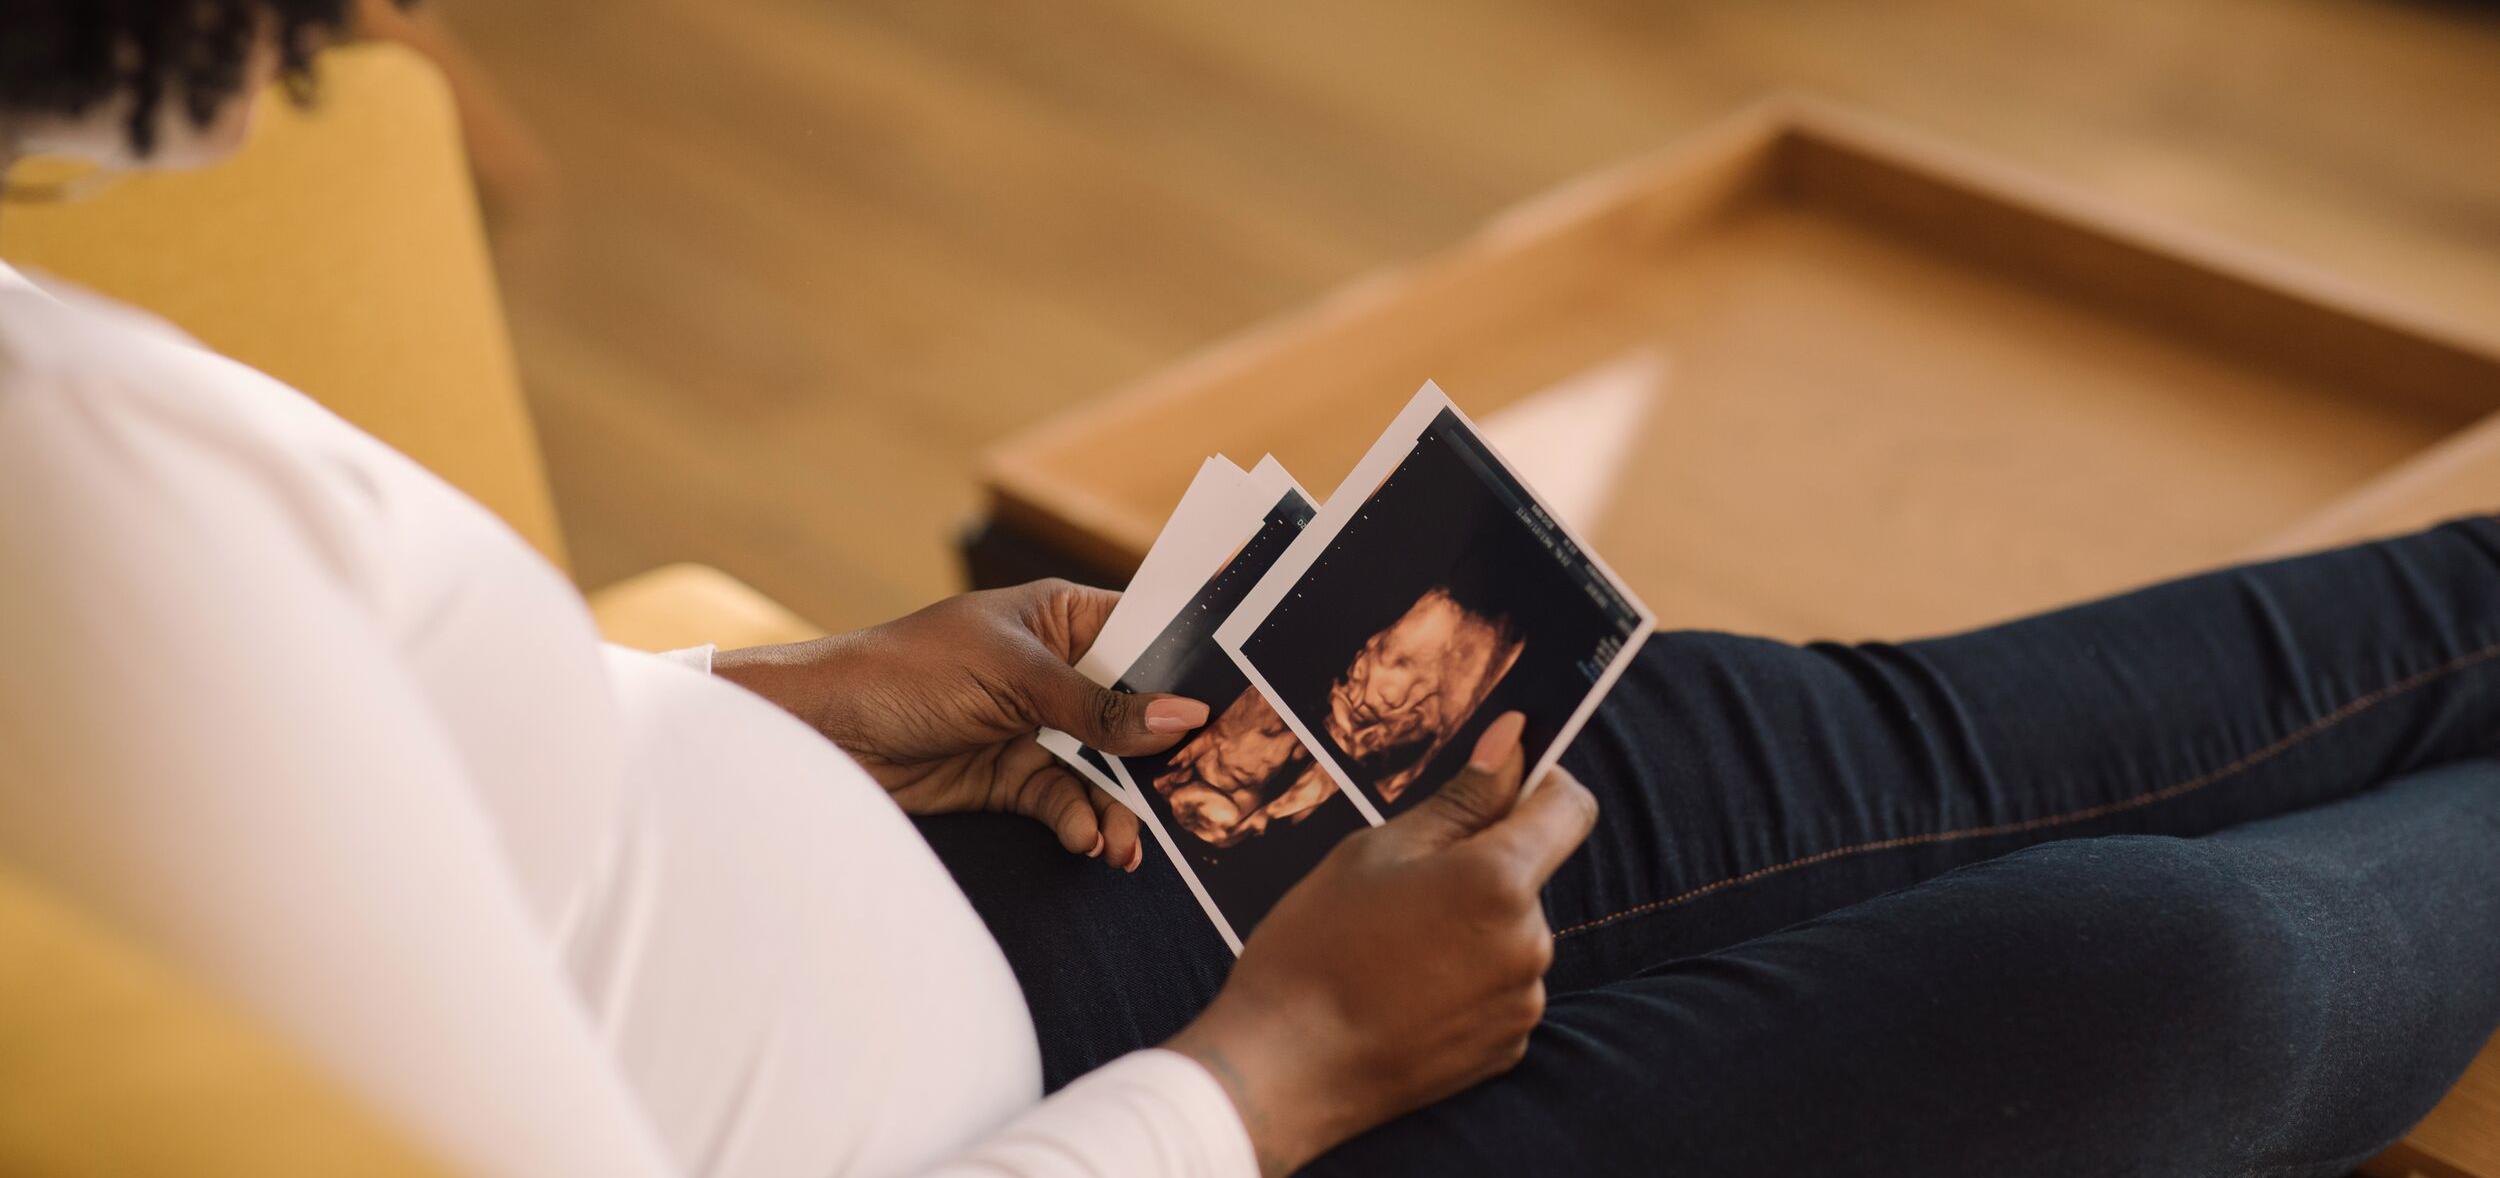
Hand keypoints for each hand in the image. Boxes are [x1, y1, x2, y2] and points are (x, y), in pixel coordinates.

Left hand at [714, 579, 1208, 867]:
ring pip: (1103, 768)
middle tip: (1207, 793)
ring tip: (1133, 845)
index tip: (1244, 701)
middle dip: (1163, 755)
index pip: (1144, 633)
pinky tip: (1091, 843)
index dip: (1190, 666)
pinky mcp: (1007, 777)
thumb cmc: (908, 672)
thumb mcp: (1013, 680)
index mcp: (1059, 617)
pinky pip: (1065, 801)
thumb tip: (1185, 717)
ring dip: (1122, 805)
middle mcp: (1054, 670)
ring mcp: (1032, 726)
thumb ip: (1100, 706)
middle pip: (1133, 711)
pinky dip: (1081, 822)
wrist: (819, 735)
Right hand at [1166, 713, 1597, 1174]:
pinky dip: (1467, 980)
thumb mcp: (1374, 852)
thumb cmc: (1315, 948)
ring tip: (1393, 950)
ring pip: (1513, 933)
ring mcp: (1522, 1002)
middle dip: (1483, 866)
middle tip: (1402, 888)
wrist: (1283, 1071)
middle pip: (1531, 874)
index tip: (1498, 786)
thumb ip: (1460, 799)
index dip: (1540, 783)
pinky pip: (1501, 987)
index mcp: (1499, 880)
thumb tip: (1514, 737)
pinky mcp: (1507, 1047)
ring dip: (1473, 927)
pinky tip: (1405, 993)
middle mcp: (1530, 942)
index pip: (1570, 806)